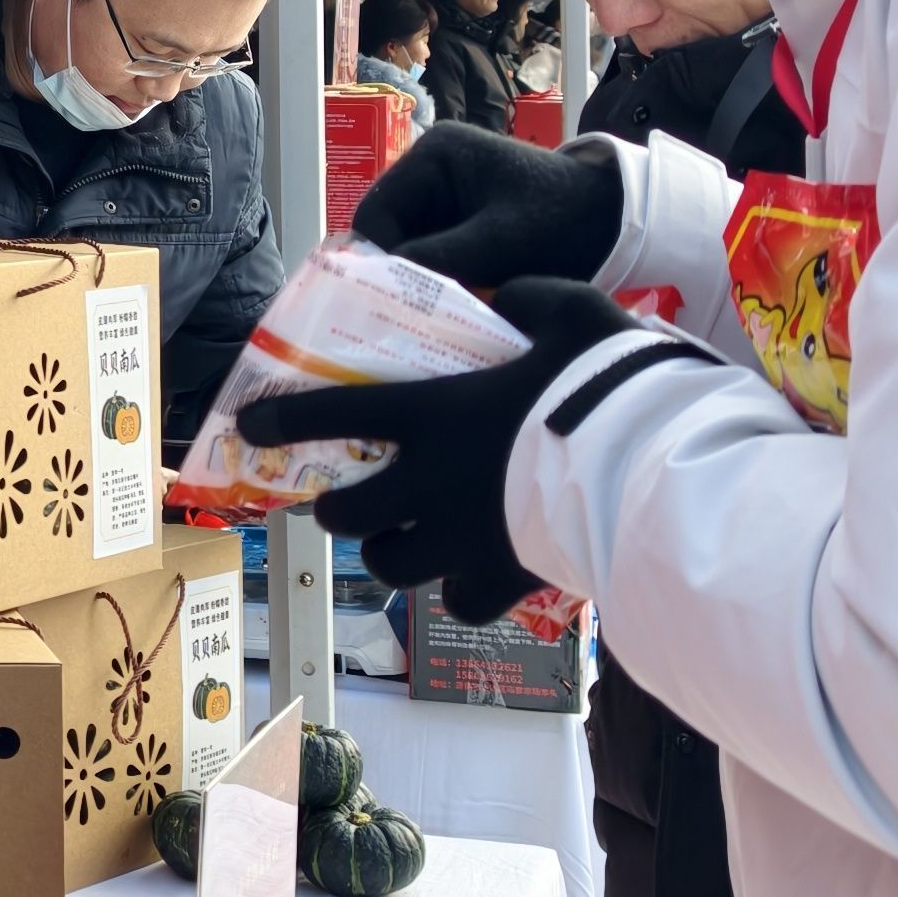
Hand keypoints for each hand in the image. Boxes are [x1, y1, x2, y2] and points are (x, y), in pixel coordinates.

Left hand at [235, 279, 699, 622]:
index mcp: (434, 415)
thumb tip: (512, 293)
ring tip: (398, 541)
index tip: (251, 423)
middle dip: (334, 507)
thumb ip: (533, 297)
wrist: (646, 471)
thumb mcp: (573, 314)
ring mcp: (459, 540)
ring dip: (385, 553)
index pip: (332, 416)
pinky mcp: (500, 580)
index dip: (282, 421)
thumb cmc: (604, 387)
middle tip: (342, 497)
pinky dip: (453, 595)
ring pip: (388, 566)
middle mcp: (429, 484)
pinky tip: (465, 578)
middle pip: (346, 513)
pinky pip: (455, 603)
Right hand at [348, 123, 623, 288]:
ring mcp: (441, 198)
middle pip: (384, 234)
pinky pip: (427, 258)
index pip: (374, 214)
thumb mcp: (500, 241)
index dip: (378, 260)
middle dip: (399, 273)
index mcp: (433, 155)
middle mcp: (428, 171)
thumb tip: (382, 286)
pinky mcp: (456, 224)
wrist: (617, 220)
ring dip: (419, 281)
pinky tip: (453, 305)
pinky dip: (437, 283)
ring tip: (438, 312)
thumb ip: (439, 258)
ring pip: (403, 251)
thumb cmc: (564, 218)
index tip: (397, 303)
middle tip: (415, 315)